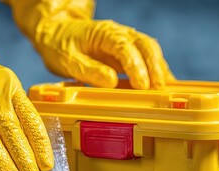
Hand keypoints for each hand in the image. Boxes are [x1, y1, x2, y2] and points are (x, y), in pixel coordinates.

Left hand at [33, 19, 175, 89]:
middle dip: (155, 67)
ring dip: (158, 69)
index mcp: (104, 33)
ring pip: (149, 50)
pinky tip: (158, 85)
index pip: (125, 47)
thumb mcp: (67, 60)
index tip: (142, 84)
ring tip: (163, 89)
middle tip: (157, 89)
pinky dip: (154, 70)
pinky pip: (145, 58)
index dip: (136, 66)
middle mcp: (118, 34)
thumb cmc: (60, 45)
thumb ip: (89, 70)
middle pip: (145, 45)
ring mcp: (124, 42)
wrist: (56, 34)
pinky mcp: (125, 52)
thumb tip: (111, 81)